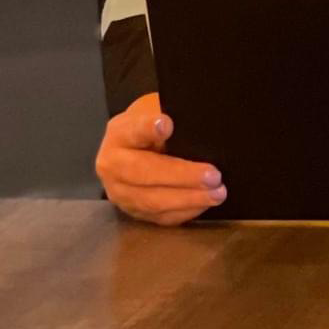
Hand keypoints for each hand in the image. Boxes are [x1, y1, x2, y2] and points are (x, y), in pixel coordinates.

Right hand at [95, 93, 226, 226]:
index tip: (168, 125)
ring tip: (216, 193)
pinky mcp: (134, 212)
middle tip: (212, 175)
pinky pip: (161, 216)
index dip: (148, 128)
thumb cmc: (152, 128)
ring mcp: (120, 192)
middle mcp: (112, 165)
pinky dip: (186, 211)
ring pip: (152, 201)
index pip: (133, 130)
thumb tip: (196, 124)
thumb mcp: (156, 112)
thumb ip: (168, 116)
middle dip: (181, 176)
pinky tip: (205, 203)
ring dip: (188, 198)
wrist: (135, 149)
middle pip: (143, 172)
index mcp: (118, 134)